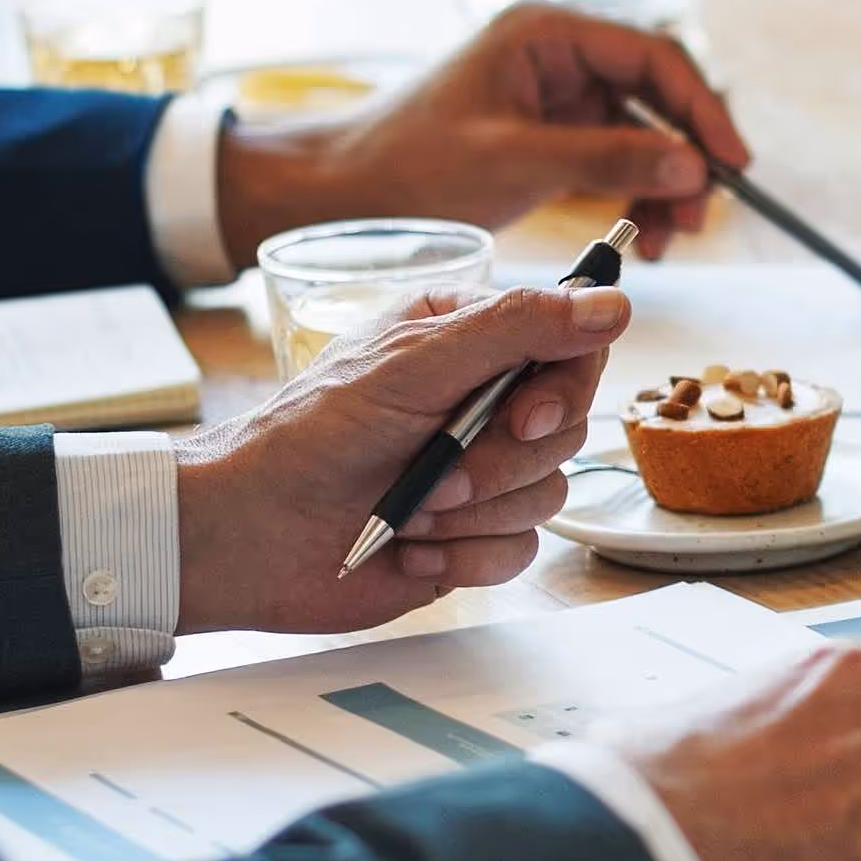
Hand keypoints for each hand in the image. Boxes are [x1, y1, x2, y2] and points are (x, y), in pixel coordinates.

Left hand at [171, 281, 631, 632]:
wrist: (250, 536)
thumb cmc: (309, 436)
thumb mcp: (413, 364)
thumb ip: (517, 328)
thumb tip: (611, 303)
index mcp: (466, 339)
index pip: (569, 346)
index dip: (563, 390)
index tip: (524, 417)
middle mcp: (479, 400)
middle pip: (567, 428)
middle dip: (499, 462)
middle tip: (436, 471)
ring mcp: (478, 471)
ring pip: (549, 493)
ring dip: (475, 511)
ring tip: (408, 509)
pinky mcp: (471, 535)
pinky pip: (521, 550)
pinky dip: (466, 556)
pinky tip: (410, 547)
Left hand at [222, 0, 748, 263]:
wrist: (342, 192)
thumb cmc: (411, 163)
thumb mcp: (517, 163)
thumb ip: (608, 159)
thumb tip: (693, 166)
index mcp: (546, 32)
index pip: (652, 58)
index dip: (701, 109)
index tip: (731, 164)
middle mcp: (556, 52)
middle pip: (654, 93)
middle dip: (685, 153)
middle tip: (702, 214)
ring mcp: (551, 92)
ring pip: (638, 130)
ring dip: (662, 181)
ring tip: (670, 238)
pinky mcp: (544, 132)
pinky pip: (610, 155)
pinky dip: (632, 191)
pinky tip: (642, 234)